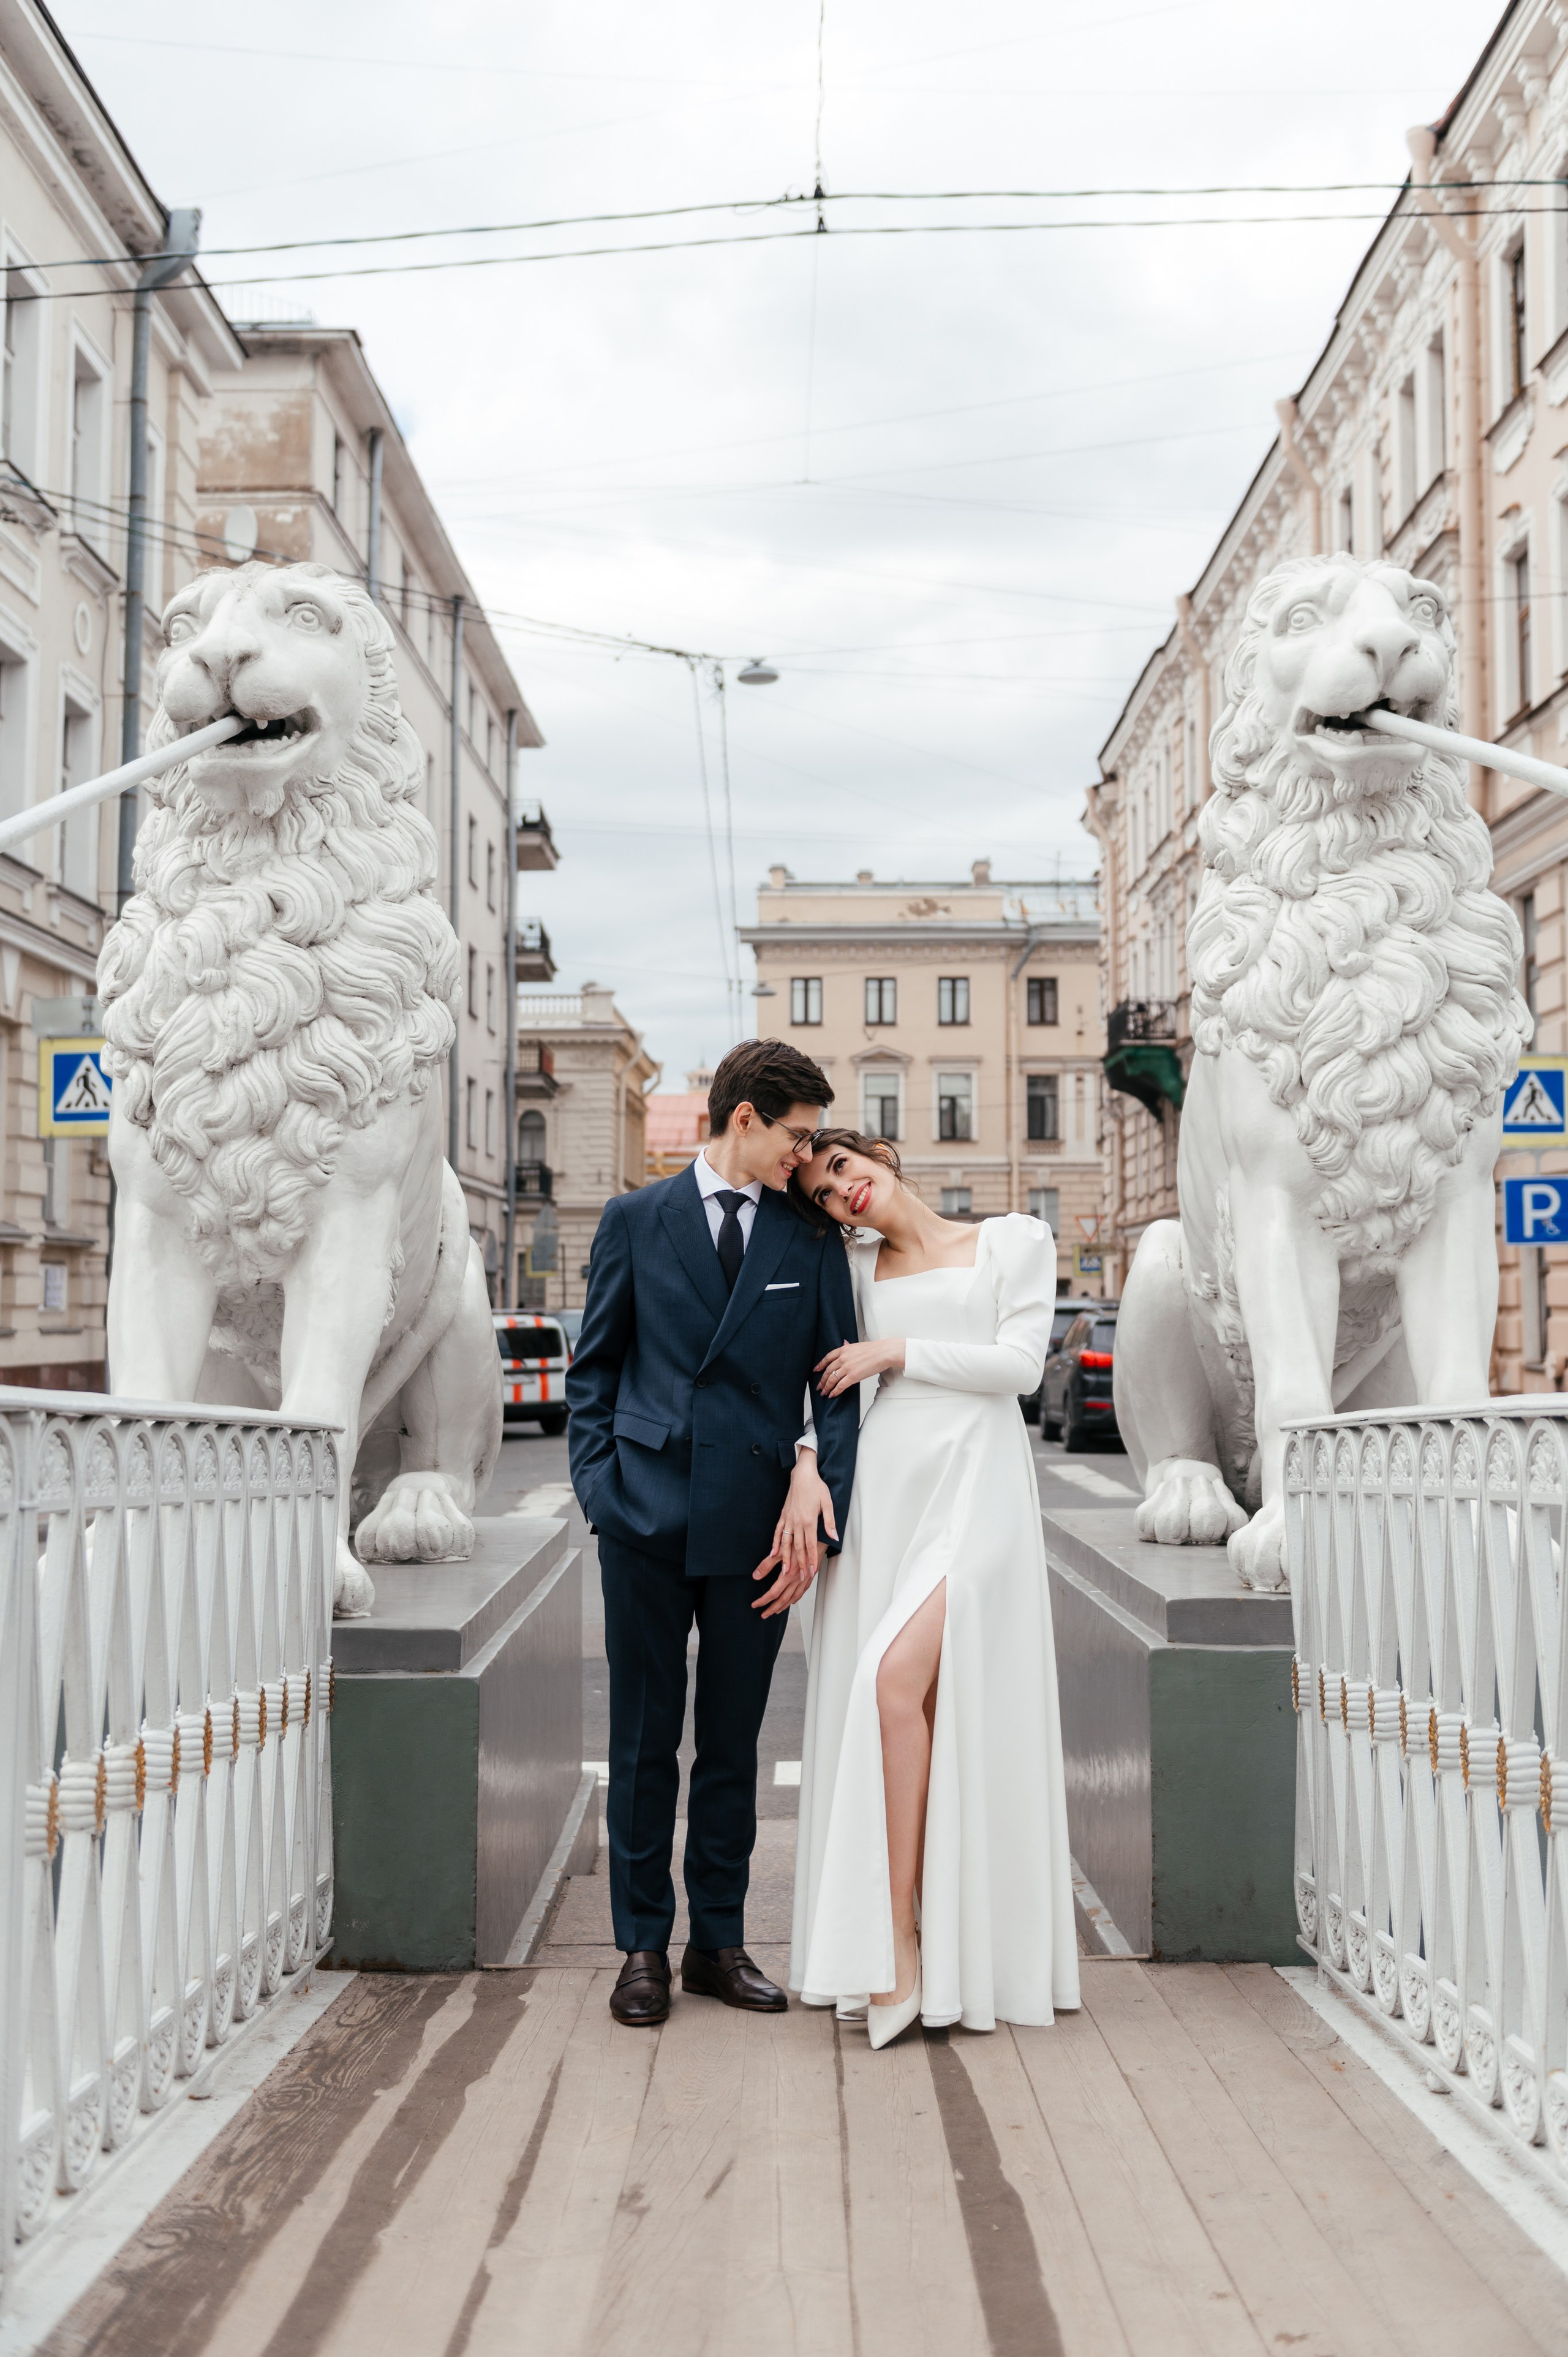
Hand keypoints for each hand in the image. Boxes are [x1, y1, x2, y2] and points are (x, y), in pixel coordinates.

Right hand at [752, 1452, 837, 1616]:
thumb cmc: (817, 1487)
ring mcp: (788, 1520)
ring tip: (785, 1572)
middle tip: (800, 1577)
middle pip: (798, 1548)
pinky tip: (774, 1553)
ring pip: (786, 1543)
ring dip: (786, 1558)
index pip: (810, 1545)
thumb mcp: (828, 1503)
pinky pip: (778, 1532)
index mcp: (809, 1520)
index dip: (810, 1560)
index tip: (811, 1572)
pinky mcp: (783, 1516)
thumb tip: (835, 1537)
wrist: (802, 1474)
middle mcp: (797, 1522)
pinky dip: (776, 1544)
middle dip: (799, 1564)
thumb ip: (830, 1522)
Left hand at [813, 1337, 903, 1398]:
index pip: (827, 1358)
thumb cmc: (874, 1349)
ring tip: (824, 1392)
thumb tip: (844, 1343)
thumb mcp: (857, 1345)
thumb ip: (848, 1346)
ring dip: (827, 1387)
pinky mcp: (852, 1377)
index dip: (820, 1365)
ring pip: (832, 1379)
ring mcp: (847, 1368)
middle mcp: (842, 1359)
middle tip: (819, 1386)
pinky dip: (835, 1391)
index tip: (816, 1370)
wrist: (883, 1353)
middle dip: (822, 1380)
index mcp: (843, 1350)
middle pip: (828, 1371)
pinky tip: (832, 1395)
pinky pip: (840, 1386)